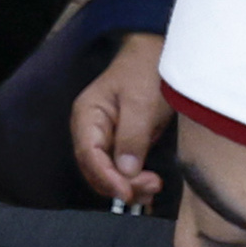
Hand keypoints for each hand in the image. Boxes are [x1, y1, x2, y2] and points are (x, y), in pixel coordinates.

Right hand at [68, 34, 174, 204]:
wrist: (157, 55)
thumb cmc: (146, 71)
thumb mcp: (141, 103)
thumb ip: (132, 136)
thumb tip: (126, 171)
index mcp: (88, 116)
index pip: (89, 155)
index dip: (106, 178)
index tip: (127, 192)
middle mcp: (91, 131)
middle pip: (96, 170)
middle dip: (120, 184)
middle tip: (152, 186)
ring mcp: (106, 139)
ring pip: (108, 175)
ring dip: (129, 186)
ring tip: (155, 185)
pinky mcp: (121, 144)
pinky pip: (121, 170)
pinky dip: (133, 182)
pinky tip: (148, 188)